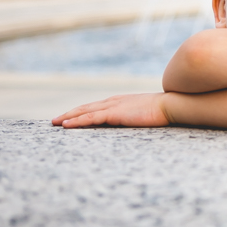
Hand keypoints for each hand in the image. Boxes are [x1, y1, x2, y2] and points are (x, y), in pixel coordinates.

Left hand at [52, 93, 170, 127]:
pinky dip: (76, 121)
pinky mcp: (114, 114)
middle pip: (85, 107)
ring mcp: (113, 106)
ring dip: (68, 117)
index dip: (81, 111)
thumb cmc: (163, 110)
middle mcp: (113, 101)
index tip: (70, 116)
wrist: (171, 105)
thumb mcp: (146, 112)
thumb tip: (137, 121)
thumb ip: (137, 115)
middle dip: (70, 113)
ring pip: (84, 112)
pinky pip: (90, 118)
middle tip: (55, 120)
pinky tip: (66, 125)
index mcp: (120, 101)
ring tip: (55, 123)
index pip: (96, 106)